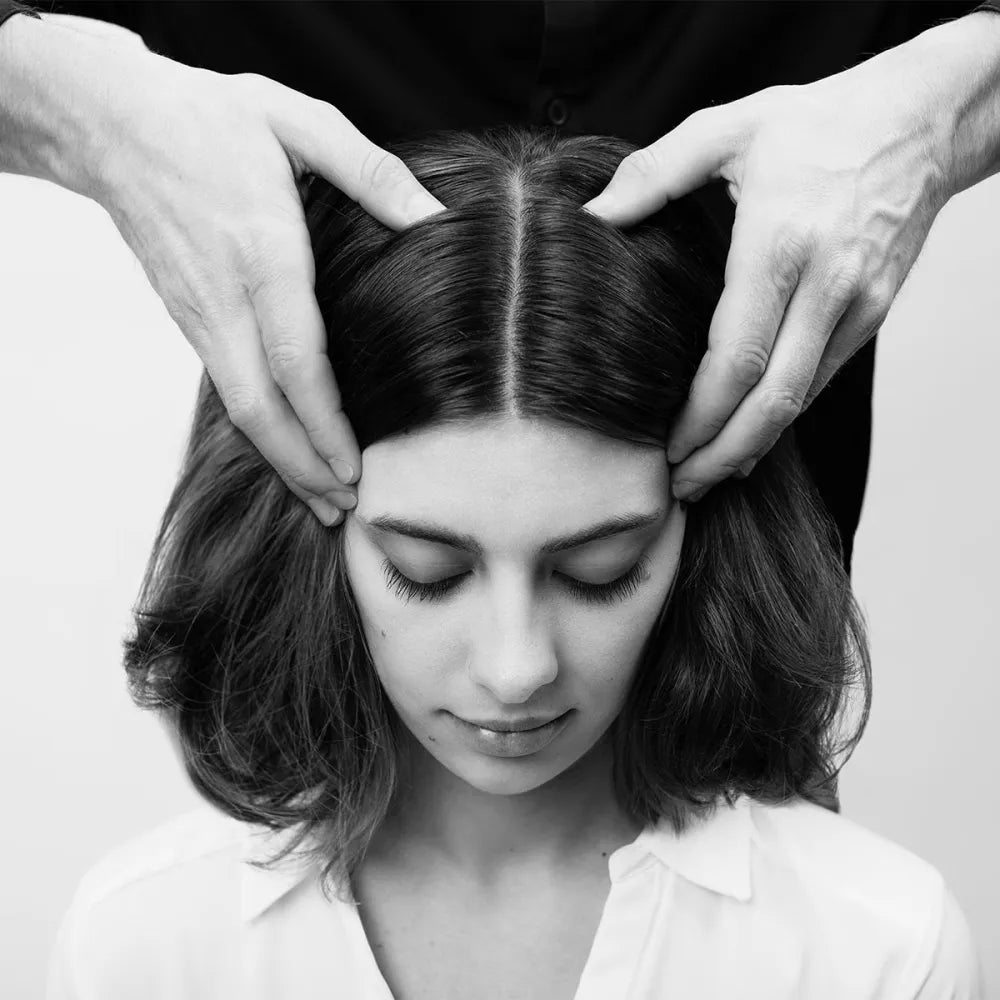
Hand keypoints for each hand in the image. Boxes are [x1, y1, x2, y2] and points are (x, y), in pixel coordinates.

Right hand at [70, 40, 444, 524]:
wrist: (112, 124)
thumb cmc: (208, 120)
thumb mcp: (296, 121)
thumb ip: (369, 172)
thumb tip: (432, 216)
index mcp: (263, 255)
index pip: (297, 361)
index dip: (325, 425)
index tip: (354, 470)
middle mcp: (227, 300)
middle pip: (262, 409)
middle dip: (304, 469)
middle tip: (344, 511)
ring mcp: (201, 317)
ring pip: (241, 409)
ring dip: (282, 461)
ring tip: (322, 500)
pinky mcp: (190, 321)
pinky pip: (228, 390)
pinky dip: (261, 432)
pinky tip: (289, 449)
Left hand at [582, 13, 999, 501]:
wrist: (921, 118)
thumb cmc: (819, 122)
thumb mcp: (730, 127)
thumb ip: (654, 173)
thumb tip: (592, 218)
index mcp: (778, 243)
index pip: (736, 358)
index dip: (701, 417)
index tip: (667, 450)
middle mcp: (824, 283)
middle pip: (771, 399)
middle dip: (723, 454)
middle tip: (681, 487)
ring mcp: (856, 303)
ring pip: (801, 400)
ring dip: (753, 446)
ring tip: (708, 474)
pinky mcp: (875, 312)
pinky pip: (822, 379)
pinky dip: (784, 417)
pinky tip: (752, 436)